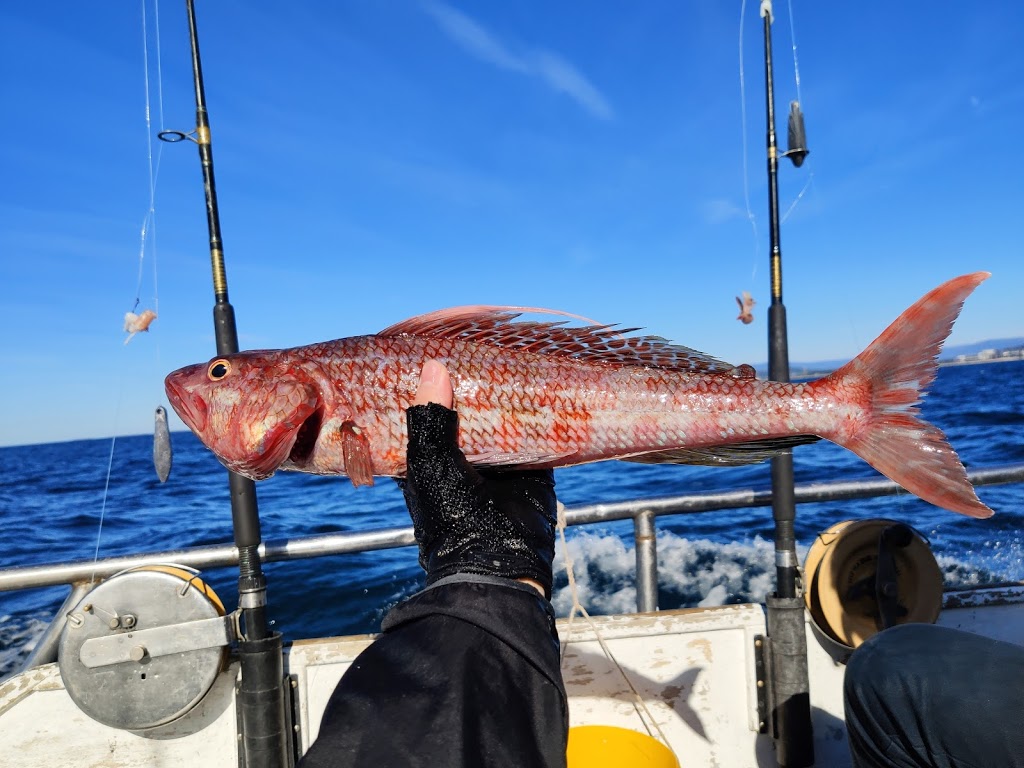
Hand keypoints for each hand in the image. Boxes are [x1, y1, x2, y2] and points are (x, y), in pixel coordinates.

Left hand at [402, 361, 556, 598]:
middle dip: (475, 383)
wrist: (498, 562)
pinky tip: (545, 383)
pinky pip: (539, 432)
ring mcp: (500, 460)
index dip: (431, 385)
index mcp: (429, 457)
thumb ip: (428, 417)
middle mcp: (464, 455)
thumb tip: (434, 366)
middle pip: (470, 409)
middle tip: (483, 343)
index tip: (436, 349)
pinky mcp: (534, 465)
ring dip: (510, 394)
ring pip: (505, 416)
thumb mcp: (428, 462)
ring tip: (514, 353)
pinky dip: (542, 412)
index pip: (428, 412)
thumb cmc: (450, 516)